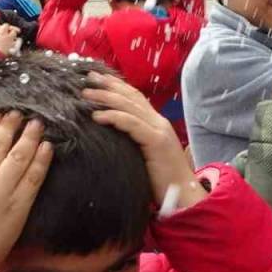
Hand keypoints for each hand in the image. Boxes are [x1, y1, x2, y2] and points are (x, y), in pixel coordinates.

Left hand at [84, 72, 205, 214]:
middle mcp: (159, 122)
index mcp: (156, 124)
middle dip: (109, 85)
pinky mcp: (156, 141)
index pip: (135, 98)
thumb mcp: (144, 155)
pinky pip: (131, 124)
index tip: (98, 79)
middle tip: (89, 76)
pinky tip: (97, 116)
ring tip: (86, 94)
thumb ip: (134, 142)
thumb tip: (111, 137)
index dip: (117, 86)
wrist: (184, 194)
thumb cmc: (162, 180)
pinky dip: (113, 117)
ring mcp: (159, 130)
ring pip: (129, 106)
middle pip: (131, 97)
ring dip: (106, 97)